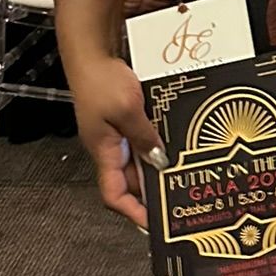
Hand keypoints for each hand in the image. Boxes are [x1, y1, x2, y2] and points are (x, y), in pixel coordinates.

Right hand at [70, 55, 165, 227]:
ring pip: (137, 160)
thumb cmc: (101, 80)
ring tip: (182, 174)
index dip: (132, 212)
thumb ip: (144, 136)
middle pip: (129, 182)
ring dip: (157, 166)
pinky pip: (140, 139)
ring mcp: (115, 133)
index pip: (113, 195)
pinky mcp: (123, 119)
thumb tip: (159, 162)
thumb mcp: (127, 109)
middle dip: (151, 192)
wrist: (92, 52)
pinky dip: (156, 144)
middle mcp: (108, 147)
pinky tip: (175, 141)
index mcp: (103, 151)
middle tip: (178, 200)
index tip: (153, 224)